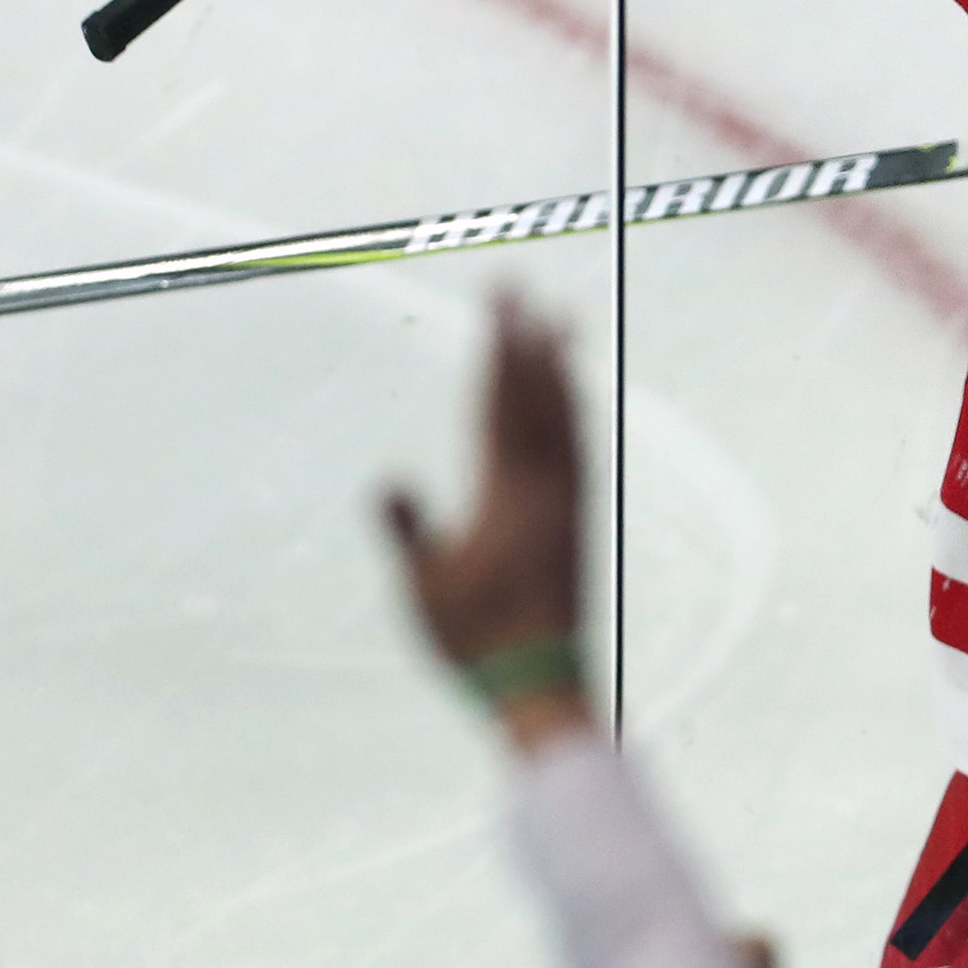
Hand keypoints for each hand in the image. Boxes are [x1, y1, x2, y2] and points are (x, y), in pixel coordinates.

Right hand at [384, 300, 592, 744]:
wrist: (543, 685)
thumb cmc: (476, 644)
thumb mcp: (423, 587)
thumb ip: (407, 529)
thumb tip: (387, 478)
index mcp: (505, 494)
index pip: (496, 402)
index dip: (495, 347)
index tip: (497, 302)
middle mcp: (545, 487)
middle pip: (533, 394)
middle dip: (522, 335)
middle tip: (517, 283)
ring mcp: (568, 502)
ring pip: (566, 416)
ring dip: (558, 365)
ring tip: (559, 319)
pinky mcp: (580, 521)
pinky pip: (580, 448)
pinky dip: (574, 411)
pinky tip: (574, 397)